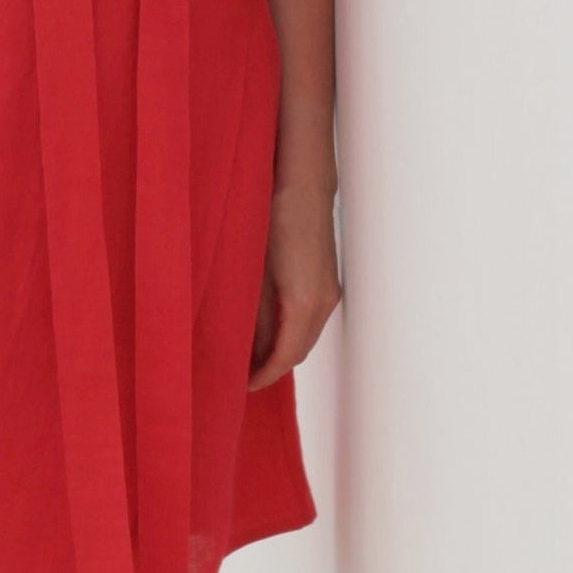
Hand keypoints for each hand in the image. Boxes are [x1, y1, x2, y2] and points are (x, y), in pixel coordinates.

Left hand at [247, 184, 341, 390]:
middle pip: (299, 350)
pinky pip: (310, 320)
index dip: (265, 375)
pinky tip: (267, 329)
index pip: (286, 355)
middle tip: (243, 375)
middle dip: (272, 367)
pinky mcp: (327, 282)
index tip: (244, 384)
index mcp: (304, 302)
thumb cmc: (273, 220)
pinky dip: (290, 332)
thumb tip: (245, 344)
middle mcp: (323, 301)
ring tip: (250, 356)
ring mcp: (329, 292)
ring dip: (282, 350)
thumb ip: (253, 312)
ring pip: (306, 336)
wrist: (301, 187)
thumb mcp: (253, 271)